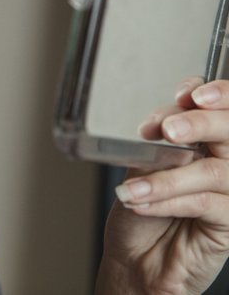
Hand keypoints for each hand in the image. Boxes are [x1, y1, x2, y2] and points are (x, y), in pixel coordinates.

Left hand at [96, 78, 228, 293]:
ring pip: (213, 170)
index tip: (186, 95)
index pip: (224, 107)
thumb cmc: (139, 209)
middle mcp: (225, 161)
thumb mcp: (143, 164)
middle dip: (199, 123)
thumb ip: (160, 140)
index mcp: (207, 140)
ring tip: (132, 187)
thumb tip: (166, 120)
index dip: (216, 93)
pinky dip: (167, 200)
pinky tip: (140, 203)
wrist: (134, 258)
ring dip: (166, 176)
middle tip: (169, 130)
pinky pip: (204, 203)